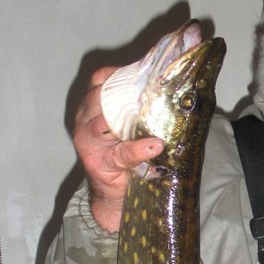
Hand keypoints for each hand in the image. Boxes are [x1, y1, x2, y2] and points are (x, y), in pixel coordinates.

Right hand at [73, 67, 163, 232]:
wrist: (114, 194)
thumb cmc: (126, 153)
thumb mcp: (133, 125)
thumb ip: (144, 106)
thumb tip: (179, 83)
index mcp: (92, 104)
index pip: (100, 78)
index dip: (118, 72)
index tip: (144, 69)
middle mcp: (84, 119)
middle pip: (98, 97)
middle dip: (124, 93)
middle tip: (153, 90)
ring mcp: (88, 141)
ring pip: (102, 122)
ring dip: (128, 118)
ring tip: (152, 117)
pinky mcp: (99, 163)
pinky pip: (120, 153)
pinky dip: (138, 149)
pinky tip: (154, 145)